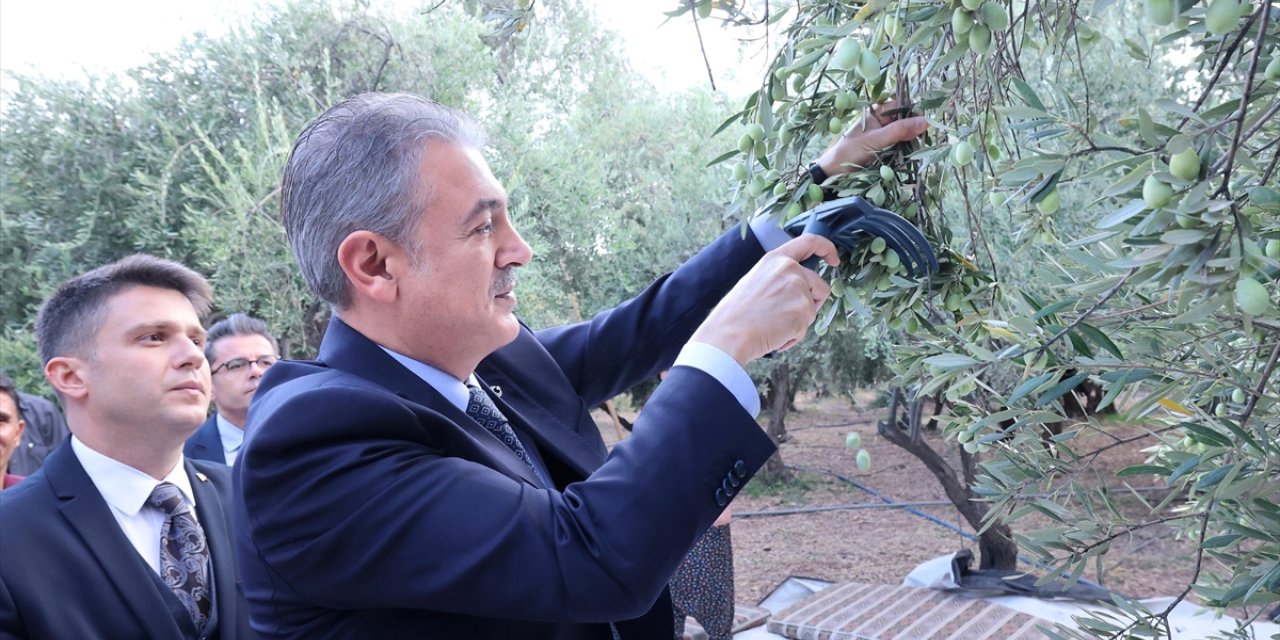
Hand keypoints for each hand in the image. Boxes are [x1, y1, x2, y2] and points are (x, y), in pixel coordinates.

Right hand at [690, 235, 839, 365]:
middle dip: (812, 302)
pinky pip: (807, 327)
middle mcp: (791, 270)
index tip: (833, 259)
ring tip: (774, 326)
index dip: (827, 249)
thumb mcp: (756, 280)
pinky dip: (794, 335)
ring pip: (813, 309)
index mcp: (776, 259)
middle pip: (819, 285)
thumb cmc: (736, 313)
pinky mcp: (804, 311)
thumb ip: (779, 277)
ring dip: (800, 321)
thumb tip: (798, 287)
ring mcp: (799, 290)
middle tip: (788, 315)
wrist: (729, 334)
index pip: (810, 242)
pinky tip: (776, 335)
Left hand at [814, 101, 927, 176]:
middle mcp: (879, 121)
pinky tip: (911, 152)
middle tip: (924, 136)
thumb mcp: (876, 139)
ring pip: (903, 133)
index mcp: (875, 112)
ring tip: (919, 145)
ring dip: (911, 139)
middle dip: (914, 126)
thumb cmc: (850, 152)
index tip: (924, 121)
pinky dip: (905, 148)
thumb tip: (925, 122)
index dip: (913, 110)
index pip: (900, 105)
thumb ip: (899, 130)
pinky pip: (899, 145)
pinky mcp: (883, 148)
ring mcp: (881, 135)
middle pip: (903, 119)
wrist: (834, 172)